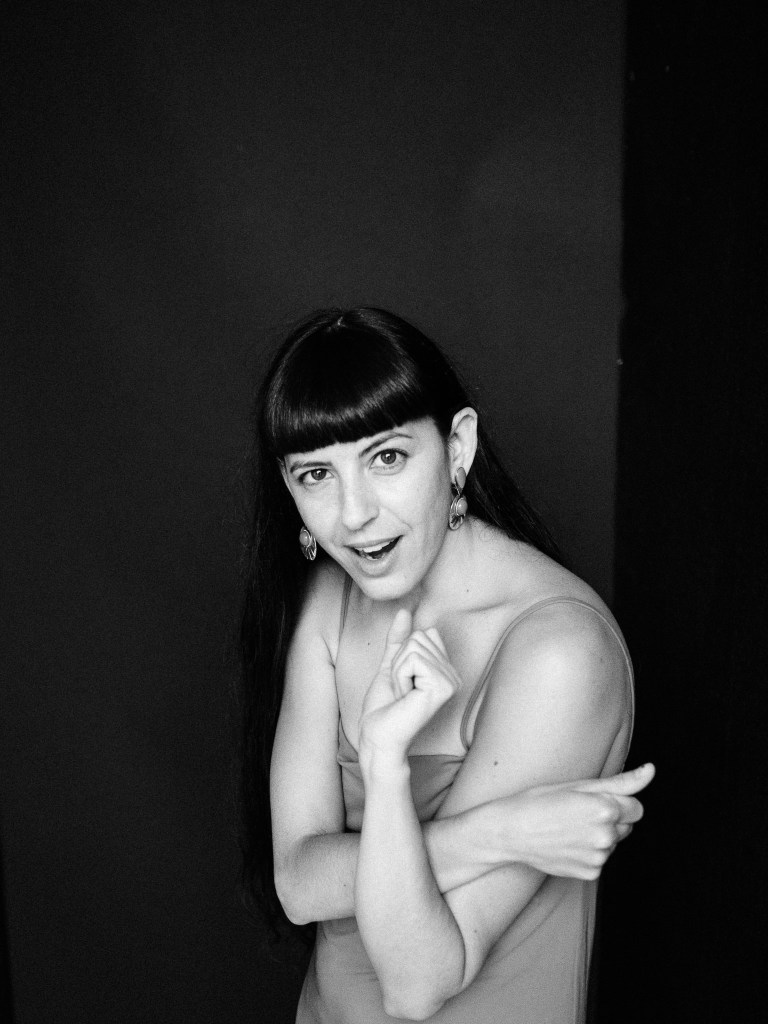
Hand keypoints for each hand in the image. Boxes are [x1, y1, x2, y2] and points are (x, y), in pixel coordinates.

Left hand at [359, 610, 460, 765]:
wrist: (378, 735)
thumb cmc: (384, 706)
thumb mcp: (391, 664)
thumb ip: (399, 639)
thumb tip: (404, 611)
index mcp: (445, 670)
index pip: (425, 633)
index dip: (403, 654)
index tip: (403, 680)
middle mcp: (453, 676)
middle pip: (419, 637)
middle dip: (400, 662)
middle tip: (401, 689)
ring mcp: (451, 681)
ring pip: (415, 646)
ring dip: (399, 670)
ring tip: (403, 694)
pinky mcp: (443, 687)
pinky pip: (414, 659)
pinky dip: (400, 675)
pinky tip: (405, 696)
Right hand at [484, 763, 654, 879]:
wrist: (510, 832)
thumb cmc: (539, 801)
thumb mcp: (579, 785)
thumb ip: (622, 781)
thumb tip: (650, 771)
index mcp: (606, 808)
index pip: (636, 807)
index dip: (615, 801)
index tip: (592, 800)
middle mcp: (607, 836)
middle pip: (627, 825)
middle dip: (611, 818)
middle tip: (578, 812)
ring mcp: (599, 858)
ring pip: (613, 843)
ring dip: (599, 835)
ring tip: (568, 828)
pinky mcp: (590, 873)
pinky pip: (600, 859)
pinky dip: (588, 852)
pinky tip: (566, 844)